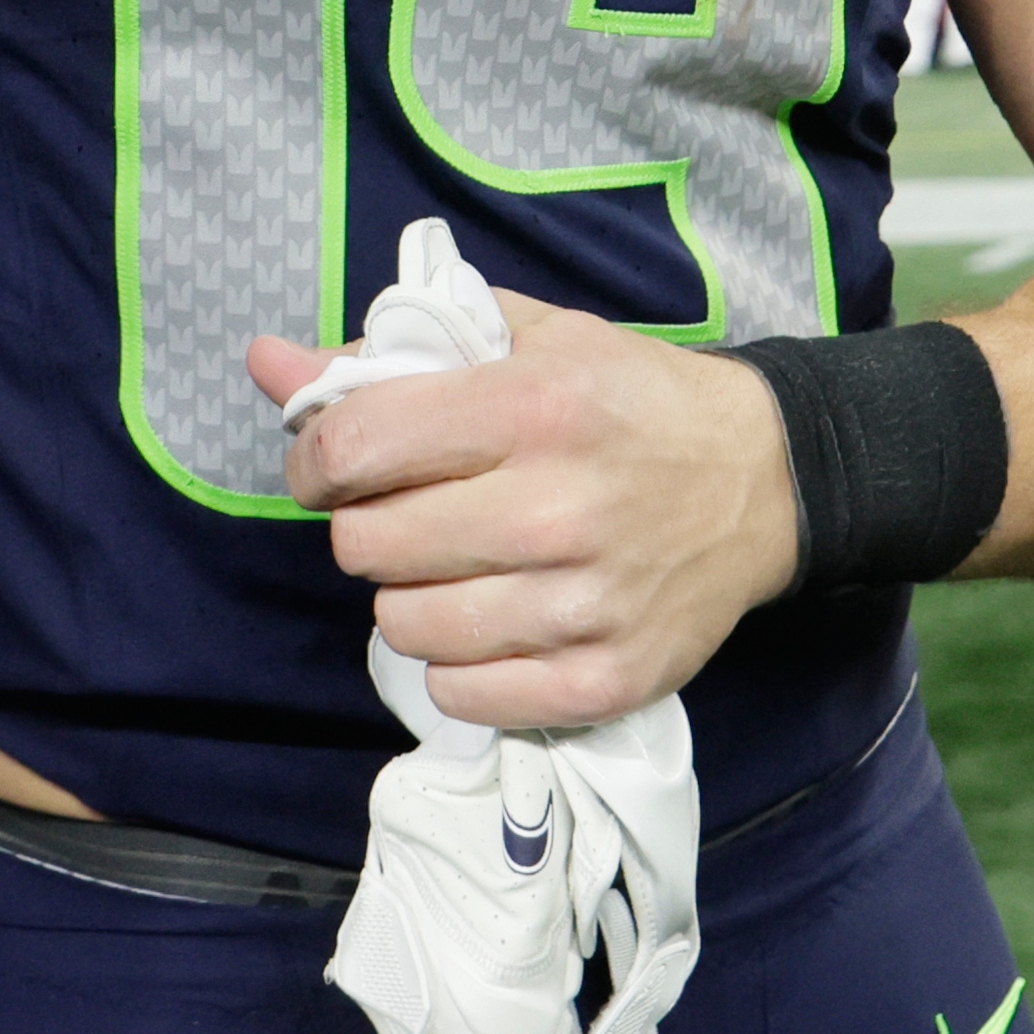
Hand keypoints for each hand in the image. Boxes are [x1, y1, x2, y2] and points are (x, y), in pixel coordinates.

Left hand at [242, 291, 798, 727]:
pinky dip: (456, 663)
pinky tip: (489, 621)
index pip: (356, 447)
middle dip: (367, 527)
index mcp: (531, 406)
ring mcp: (583, 604)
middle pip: (369, 546)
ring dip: (408, 597)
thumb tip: (269, 363)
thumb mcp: (526, 341)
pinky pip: (463, 692)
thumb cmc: (629, 399)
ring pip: (406, 626)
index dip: (314, 460)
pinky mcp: (606, 679)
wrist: (764, 479)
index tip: (327, 466)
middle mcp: (555, 507)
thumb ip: (395, 349)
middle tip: (408, 514)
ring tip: (452, 568)